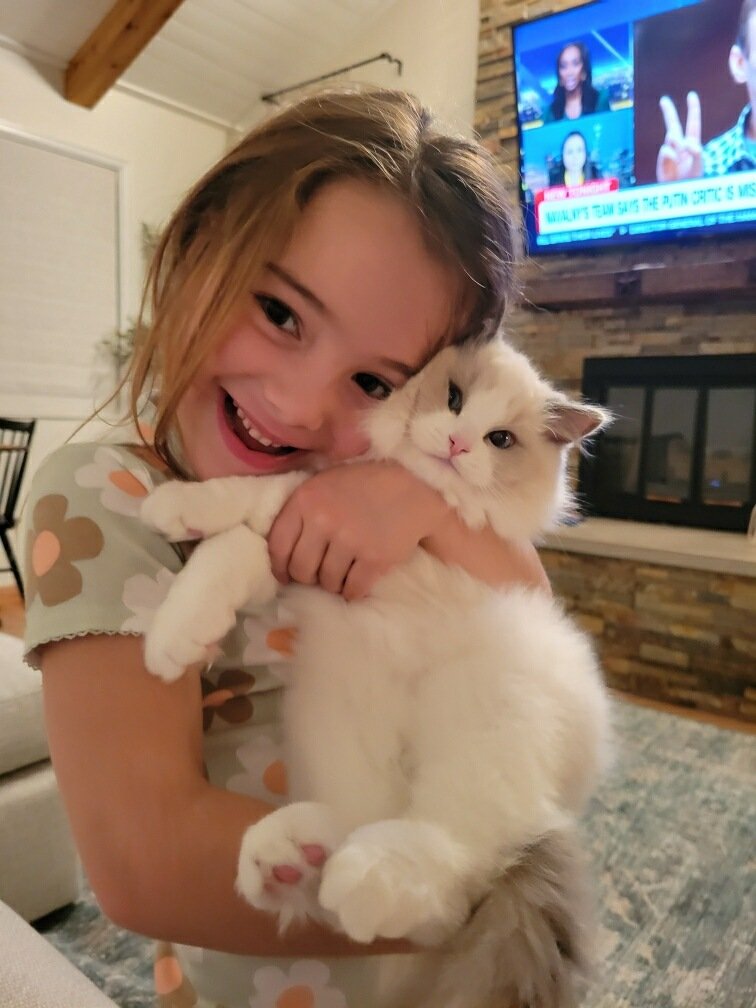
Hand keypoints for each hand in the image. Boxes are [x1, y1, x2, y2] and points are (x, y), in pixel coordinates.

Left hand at [267, 462, 445, 599]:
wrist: (413, 490)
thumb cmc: (363, 486)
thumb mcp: (324, 485)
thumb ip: (301, 512)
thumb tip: (278, 557)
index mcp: (306, 499)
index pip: (278, 545)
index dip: (280, 567)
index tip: (287, 575)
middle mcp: (323, 519)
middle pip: (301, 569)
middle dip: (309, 578)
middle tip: (320, 574)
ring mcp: (349, 539)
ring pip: (327, 582)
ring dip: (333, 585)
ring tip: (341, 576)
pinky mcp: (374, 558)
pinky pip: (352, 589)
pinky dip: (352, 593)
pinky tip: (356, 586)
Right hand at [656, 92, 702, 181]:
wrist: (679, 192)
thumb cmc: (691, 179)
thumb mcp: (698, 163)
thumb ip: (696, 151)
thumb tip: (684, 142)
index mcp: (692, 143)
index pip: (693, 123)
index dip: (693, 109)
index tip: (691, 95)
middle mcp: (679, 146)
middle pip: (673, 125)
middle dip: (669, 112)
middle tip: (663, 100)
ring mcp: (670, 152)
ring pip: (671, 137)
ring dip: (676, 141)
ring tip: (679, 155)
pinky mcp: (662, 159)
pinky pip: (666, 150)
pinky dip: (671, 155)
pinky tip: (674, 164)